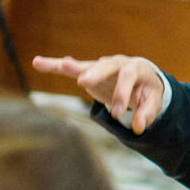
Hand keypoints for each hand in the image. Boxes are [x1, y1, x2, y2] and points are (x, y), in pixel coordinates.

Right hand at [33, 54, 166, 131]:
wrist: (143, 81)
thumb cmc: (147, 92)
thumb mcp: (152, 103)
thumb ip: (147, 114)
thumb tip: (138, 127)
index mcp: (136, 68)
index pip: (128, 77)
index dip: (121, 94)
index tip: (117, 114)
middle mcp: (118, 63)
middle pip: (107, 64)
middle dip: (95, 74)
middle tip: (83, 83)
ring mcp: (102, 66)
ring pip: (86, 65)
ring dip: (73, 66)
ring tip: (61, 65)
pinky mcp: (89, 72)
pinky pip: (70, 68)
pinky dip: (54, 66)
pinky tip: (37, 62)